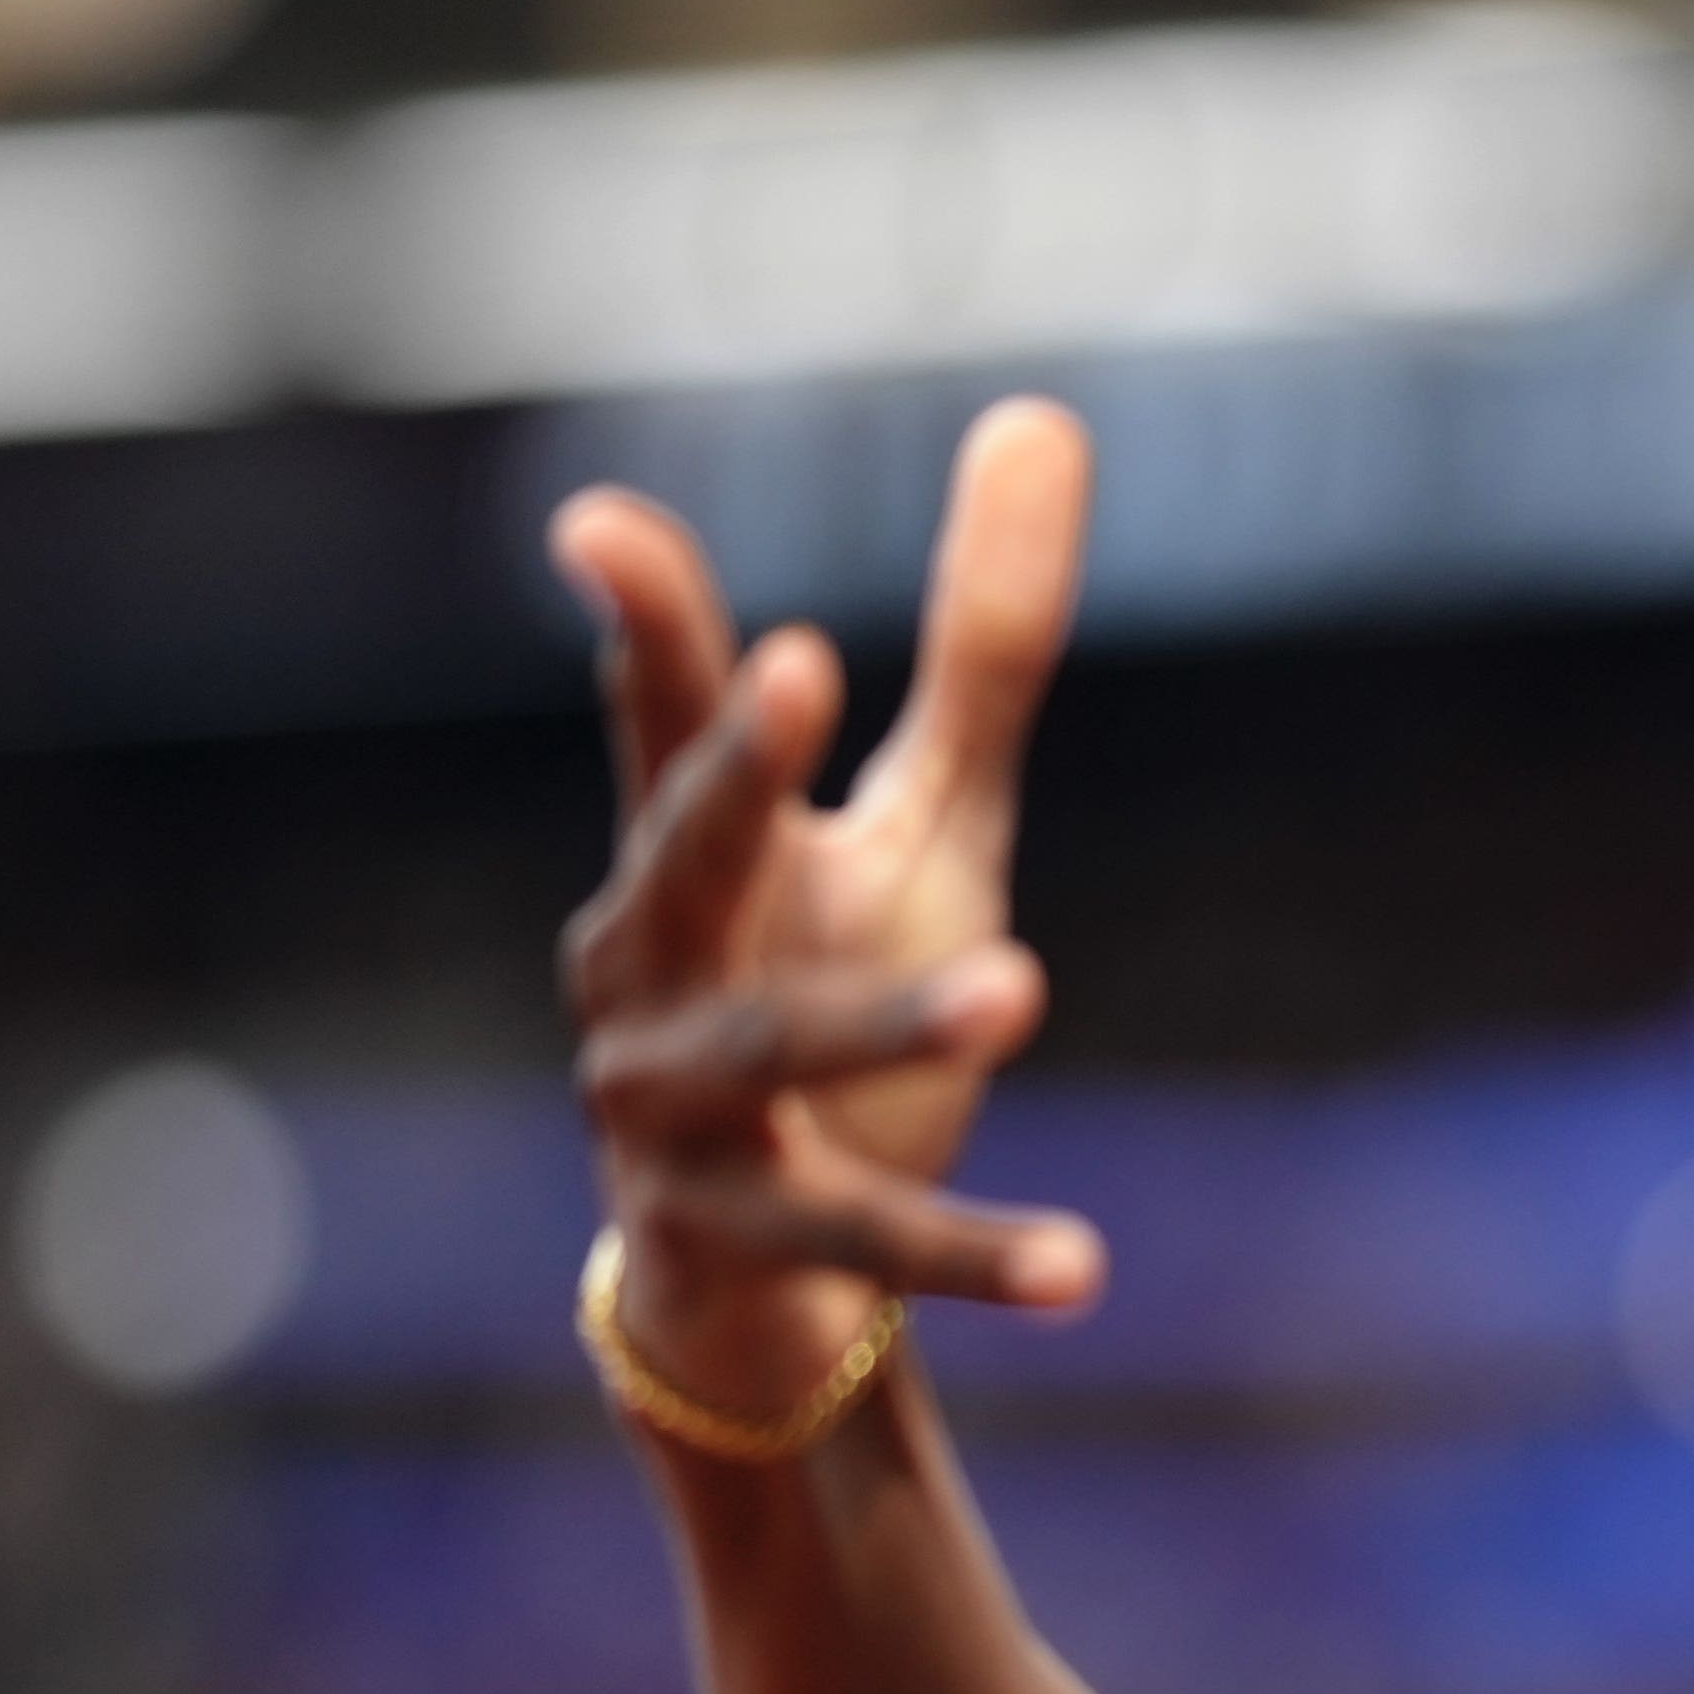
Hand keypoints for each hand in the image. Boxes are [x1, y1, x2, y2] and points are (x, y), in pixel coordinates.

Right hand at [547, 397, 1111, 1433]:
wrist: (753, 1276)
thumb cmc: (832, 994)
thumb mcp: (929, 826)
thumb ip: (982, 653)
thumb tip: (1043, 417)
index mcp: (695, 856)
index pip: (667, 718)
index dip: (650, 626)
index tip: (607, 530)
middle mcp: (648, 964)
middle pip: (686, 849)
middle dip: (739, 769)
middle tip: (805, 668)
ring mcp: (668, 1108)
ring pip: (773, 1050)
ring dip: (891, 1019)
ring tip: (1022, 992)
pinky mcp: (732, 1241)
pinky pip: (859, 1244)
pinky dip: (972, 1257)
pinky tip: (1086, 1270)